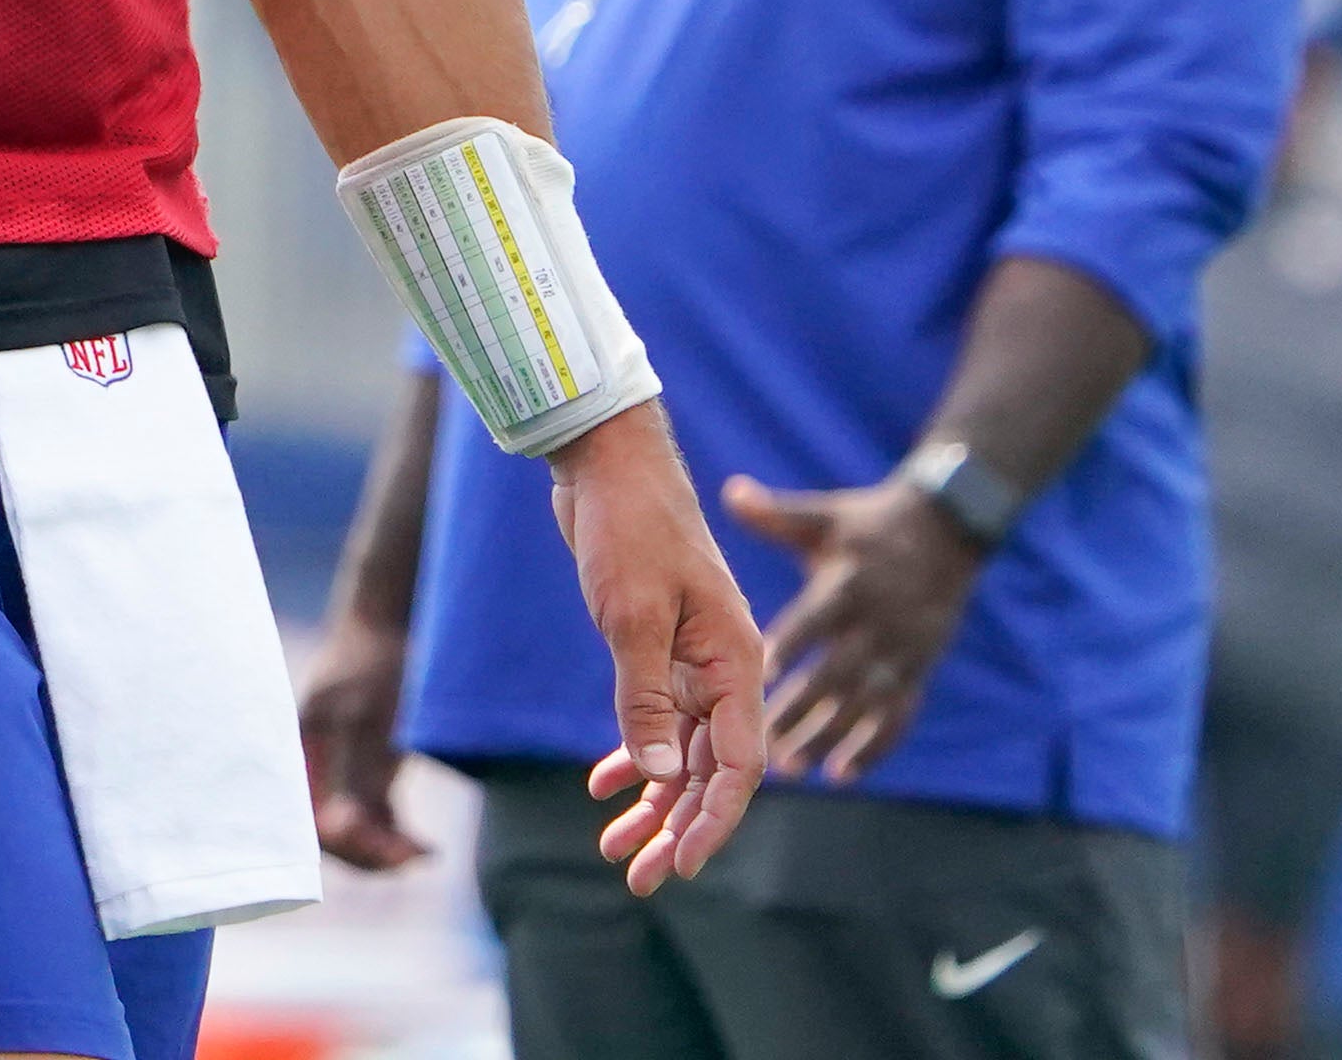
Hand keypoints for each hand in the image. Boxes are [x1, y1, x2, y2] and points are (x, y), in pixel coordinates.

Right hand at [296, 618, 421, 871]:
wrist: (396, 616)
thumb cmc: (387, 662)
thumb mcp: (378, 719)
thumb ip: (361, 774)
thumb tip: (347, 831)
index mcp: (306, 745)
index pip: (313, 820)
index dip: (351, 846)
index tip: (401, 854)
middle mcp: (314, 757)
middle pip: (328, 831)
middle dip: (369, 854)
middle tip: (417, 857)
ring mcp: (336, 759)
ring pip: (351, 828)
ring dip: (383, 848)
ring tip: (425, 853)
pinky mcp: (359, 758)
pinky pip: (367, 813)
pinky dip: (390, 833)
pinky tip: (423, 843)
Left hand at [552, 407, 765, 889]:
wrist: (606, 462)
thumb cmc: (629, 528)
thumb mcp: (633, 617)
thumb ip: (646, 700)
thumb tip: (659, 778)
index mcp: (738, 662)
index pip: (738, 766)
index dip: (712, 822)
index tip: (678, 866)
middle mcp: (724, 668)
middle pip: (710, 770)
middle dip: (676, 827)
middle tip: (639, 880)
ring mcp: (692, 660)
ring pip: (681, 752)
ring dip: (651, 802)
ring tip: (613, 849)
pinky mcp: (659, 648)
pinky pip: (656, 720)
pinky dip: (633, 754)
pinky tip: (602, 787)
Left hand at [723, 467, 979, 787]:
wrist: (947, 532)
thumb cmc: (868, 525)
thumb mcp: (824, 517)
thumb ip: (776, 514)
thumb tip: (731, 490)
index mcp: (848, 585)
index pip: (813, 622)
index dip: (787, 649)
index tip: (755, 678)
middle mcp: (877, 624)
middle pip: (835, 675)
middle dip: (800, 710)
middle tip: (762, 745)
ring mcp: (903, 652)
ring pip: (863, 705)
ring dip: (829, 737)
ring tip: (792, 768)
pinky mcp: (919, 670)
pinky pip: (898, 717)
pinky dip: (873, 748)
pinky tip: (841, 775)